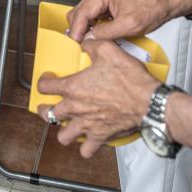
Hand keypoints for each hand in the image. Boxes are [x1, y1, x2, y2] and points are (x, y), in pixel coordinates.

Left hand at [35, 38, 158, 156]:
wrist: (148, 102)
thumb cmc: (129, 80)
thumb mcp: (108, 50)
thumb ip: (91, 44)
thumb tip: (85, 41)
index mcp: (73, 87)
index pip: (44, 86)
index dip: (43, 81)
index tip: (47, 80)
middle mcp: (76, 108)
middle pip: (48, 114)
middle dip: (45, 109)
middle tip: (49, 105)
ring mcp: (87, 125)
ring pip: (63, 135)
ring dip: (62, 130)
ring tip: (66, 124)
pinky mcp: (100, 137)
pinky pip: (86, 150)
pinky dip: (85, 147)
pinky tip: (87, 140)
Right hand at [66, 0, 189, 41]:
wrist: (164, 2)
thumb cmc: (152, 9)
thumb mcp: (129, 26)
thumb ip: (105, 33)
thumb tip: (88, 39)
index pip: (81, 13)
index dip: (76, 31)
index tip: (74, 44)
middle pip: (78, 11)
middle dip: (78, 29)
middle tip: (81, 45)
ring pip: (83, 11)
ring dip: (85, 26)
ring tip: (90, 39)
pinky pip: (91, 10)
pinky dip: (92, 22)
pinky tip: (98, 31)